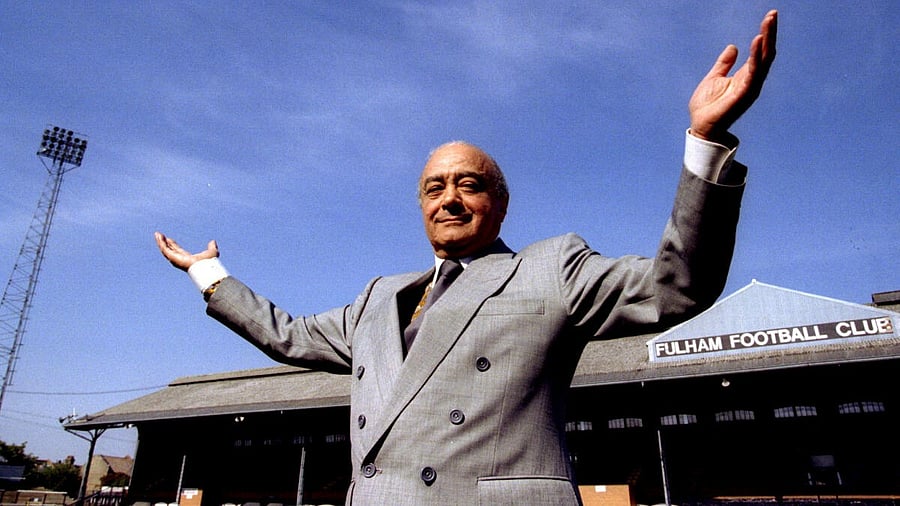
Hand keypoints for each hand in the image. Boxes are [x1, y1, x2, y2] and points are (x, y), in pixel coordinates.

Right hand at [155, 231, 218, 271]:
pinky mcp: (173, 258)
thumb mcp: (212, 252)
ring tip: (157, 234)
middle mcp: (180, 260)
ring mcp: (175, 259)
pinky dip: (161, 243)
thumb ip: (212, 247)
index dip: (173, 245)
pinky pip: (165, 250)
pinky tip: (159, 237)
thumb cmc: (209, 263)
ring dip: (160, 242)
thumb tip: (213, 241)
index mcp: (187, 258)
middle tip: (160, 236)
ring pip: (165, 250)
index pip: (178, 251)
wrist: (206, 267)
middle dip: (164, 243)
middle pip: (170, 250)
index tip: (169, 239)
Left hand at [689, 10, 777, 141]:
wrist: (701, 126)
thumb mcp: (714, 78)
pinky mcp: (744, 93)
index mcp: (745, 76)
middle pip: (766, 53)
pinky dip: (756, 56)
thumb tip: (733, 47)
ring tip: (768, 22)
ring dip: (766, 40)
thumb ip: (724, 63)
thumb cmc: (707, 106)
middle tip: (772, 14)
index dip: (765, 34)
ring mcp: (750, 87)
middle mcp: (752, 80)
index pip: (760, 51)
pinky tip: (758, 41)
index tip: (769, 17)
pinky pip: (754, 72)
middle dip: (770, 33)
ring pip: (764, 60)